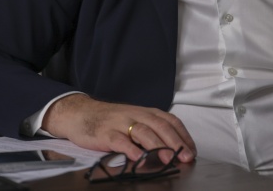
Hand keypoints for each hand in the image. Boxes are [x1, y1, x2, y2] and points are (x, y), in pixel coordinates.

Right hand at [42, 94, 195, 162]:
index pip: (170, 121)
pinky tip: (139, 158)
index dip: (183, 136)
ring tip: (168, 159)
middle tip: (185, 157)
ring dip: (158, 146)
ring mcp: (120, 123)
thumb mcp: (133, 120)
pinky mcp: (106, 133)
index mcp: (145, 112)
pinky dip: (131, 149)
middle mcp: (135, 115)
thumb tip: (173, 148)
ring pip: (143, 132)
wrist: (80, 112)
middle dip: (175, 142)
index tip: (192, 150)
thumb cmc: (110, 119)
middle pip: (160, 126)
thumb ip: (151, 131)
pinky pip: (120, 141)